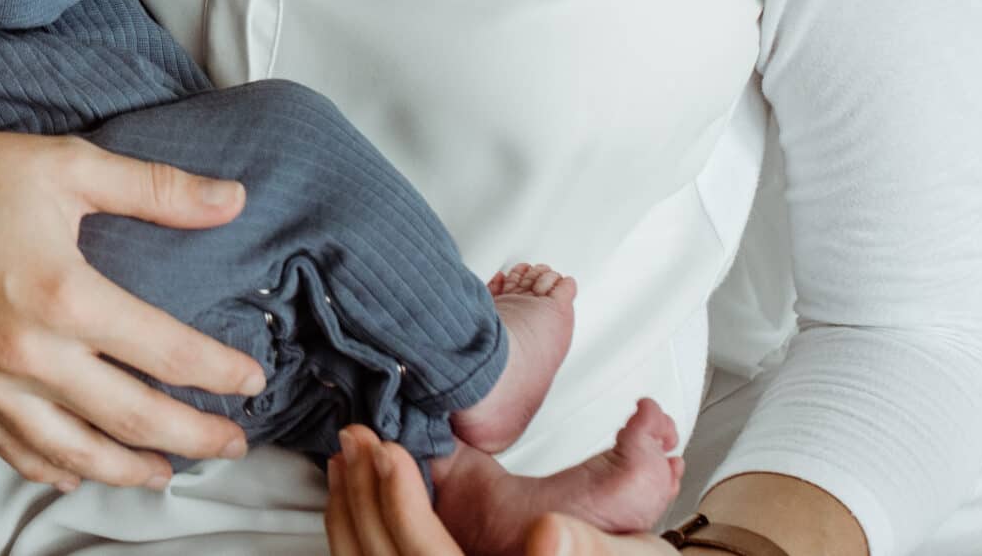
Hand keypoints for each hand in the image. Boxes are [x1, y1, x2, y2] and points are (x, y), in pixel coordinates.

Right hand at [0, 110, 260, 490]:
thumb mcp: (71, 166)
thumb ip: (157, 190)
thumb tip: (233, 200)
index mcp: (65, 295)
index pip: (167, 353)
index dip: (218, 373)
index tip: (251, 382)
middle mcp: (29, 352)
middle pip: (132, 419)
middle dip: (193, 438)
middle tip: (232, 444)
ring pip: (74, 452)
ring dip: (129, 470)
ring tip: (166, 472)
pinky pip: (12, 449)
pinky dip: (52, 469)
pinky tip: (77, 472)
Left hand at [325, 428, 670, 555]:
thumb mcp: (634, 555)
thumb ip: (592, 551)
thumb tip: (547, 535)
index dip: (401, 507)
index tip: (389, 453)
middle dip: (364, 497)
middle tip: (356, 438)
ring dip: (351, 512)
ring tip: (347, 457)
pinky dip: (358, 532)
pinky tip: (354, 495)